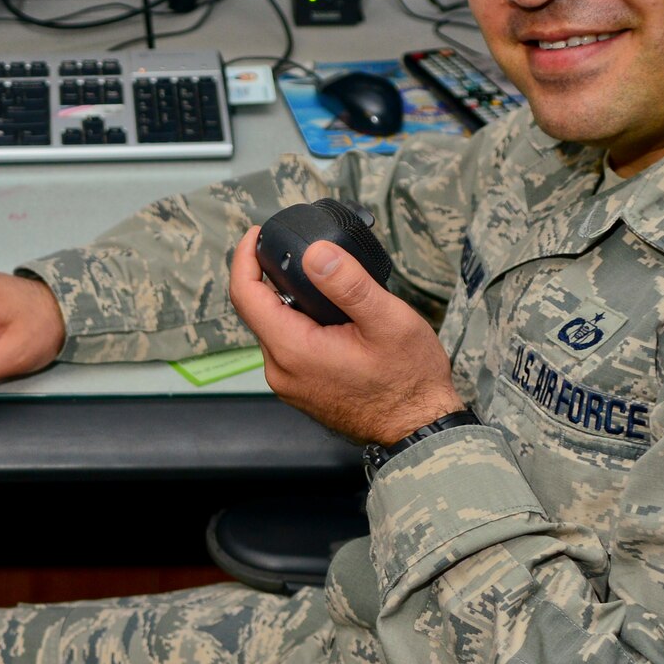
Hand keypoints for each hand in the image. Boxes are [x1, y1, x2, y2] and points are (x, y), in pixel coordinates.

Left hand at [228, 228, 462, 443]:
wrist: (419, 428)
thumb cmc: (409, 381)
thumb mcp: (387, 322)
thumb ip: (348, 285)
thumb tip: (315, 252)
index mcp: (292, 350)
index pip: (245, 295)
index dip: (245, 258)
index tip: (257, 234)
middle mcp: (280, 370)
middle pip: (256, 310)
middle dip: (267, 276)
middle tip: (293, 248)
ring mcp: (288, 383)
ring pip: (273, 327)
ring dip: (286, 300)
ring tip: (317, 277)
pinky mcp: (300, 388)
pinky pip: (287, 346)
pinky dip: (297, 323)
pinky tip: (326, 313)